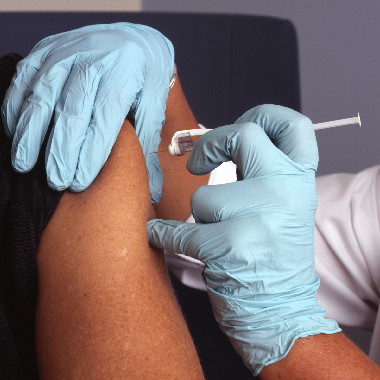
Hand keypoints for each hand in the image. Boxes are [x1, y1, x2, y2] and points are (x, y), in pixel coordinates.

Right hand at [1, 23, 174, 202]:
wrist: (131, 39)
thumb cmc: (144, 77)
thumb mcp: (155, 104)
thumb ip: (149, 143)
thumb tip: (153, 189)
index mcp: (125, 72)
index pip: (105, 116)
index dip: (91, 151)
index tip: (80, 181)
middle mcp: (93, 59)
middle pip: (72, 109)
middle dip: (61, 149)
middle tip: (56, 181)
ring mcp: (65, 52)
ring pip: (42, 95)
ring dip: (30, 133)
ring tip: (24, 164)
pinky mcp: (45, 50)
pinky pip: (24, 79)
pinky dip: (15, 106)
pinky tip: (15, 133)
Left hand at [147, 105, 340, 375]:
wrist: (280, 310)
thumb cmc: (271, 253)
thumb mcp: (281, 205)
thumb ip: (259, 173)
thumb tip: (218, 144)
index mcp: (300, 179)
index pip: (293, 125)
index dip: (264, 114)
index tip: (240, 122)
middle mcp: (287, 191)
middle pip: (242, 136)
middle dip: (209, 146)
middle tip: (196, 163)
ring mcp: (262, 217)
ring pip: (203, 197)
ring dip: (199, 217)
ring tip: (216, 236)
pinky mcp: (234, 246)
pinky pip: (182, 230)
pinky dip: (165, 235)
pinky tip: (161, 236)